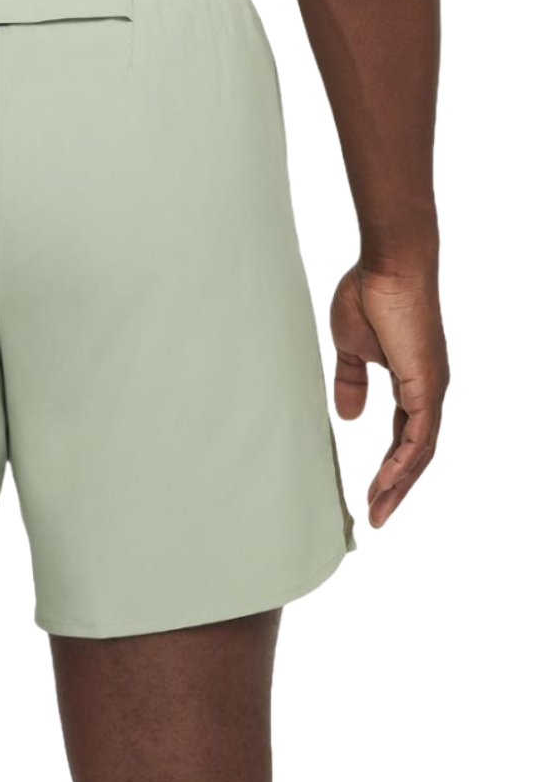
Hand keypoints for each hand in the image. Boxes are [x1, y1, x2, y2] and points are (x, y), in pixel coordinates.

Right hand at [330, 262, 448, 527]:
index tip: (370, 491)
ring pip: (421, 451)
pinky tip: (386, 482)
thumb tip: (350, 416)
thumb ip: (351, 381)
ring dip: (399, 484)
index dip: (390, 465)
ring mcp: (432, 389)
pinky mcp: (427, 385)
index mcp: (413, 382)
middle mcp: (429, 391)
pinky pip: (419, 436)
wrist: (389, 266)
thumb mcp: (351, 348)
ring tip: (377, 510)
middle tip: (375, 515)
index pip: (405, 435)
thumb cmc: (369, 295)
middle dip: (396, 486)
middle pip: (417, 452)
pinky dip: (403, 462)